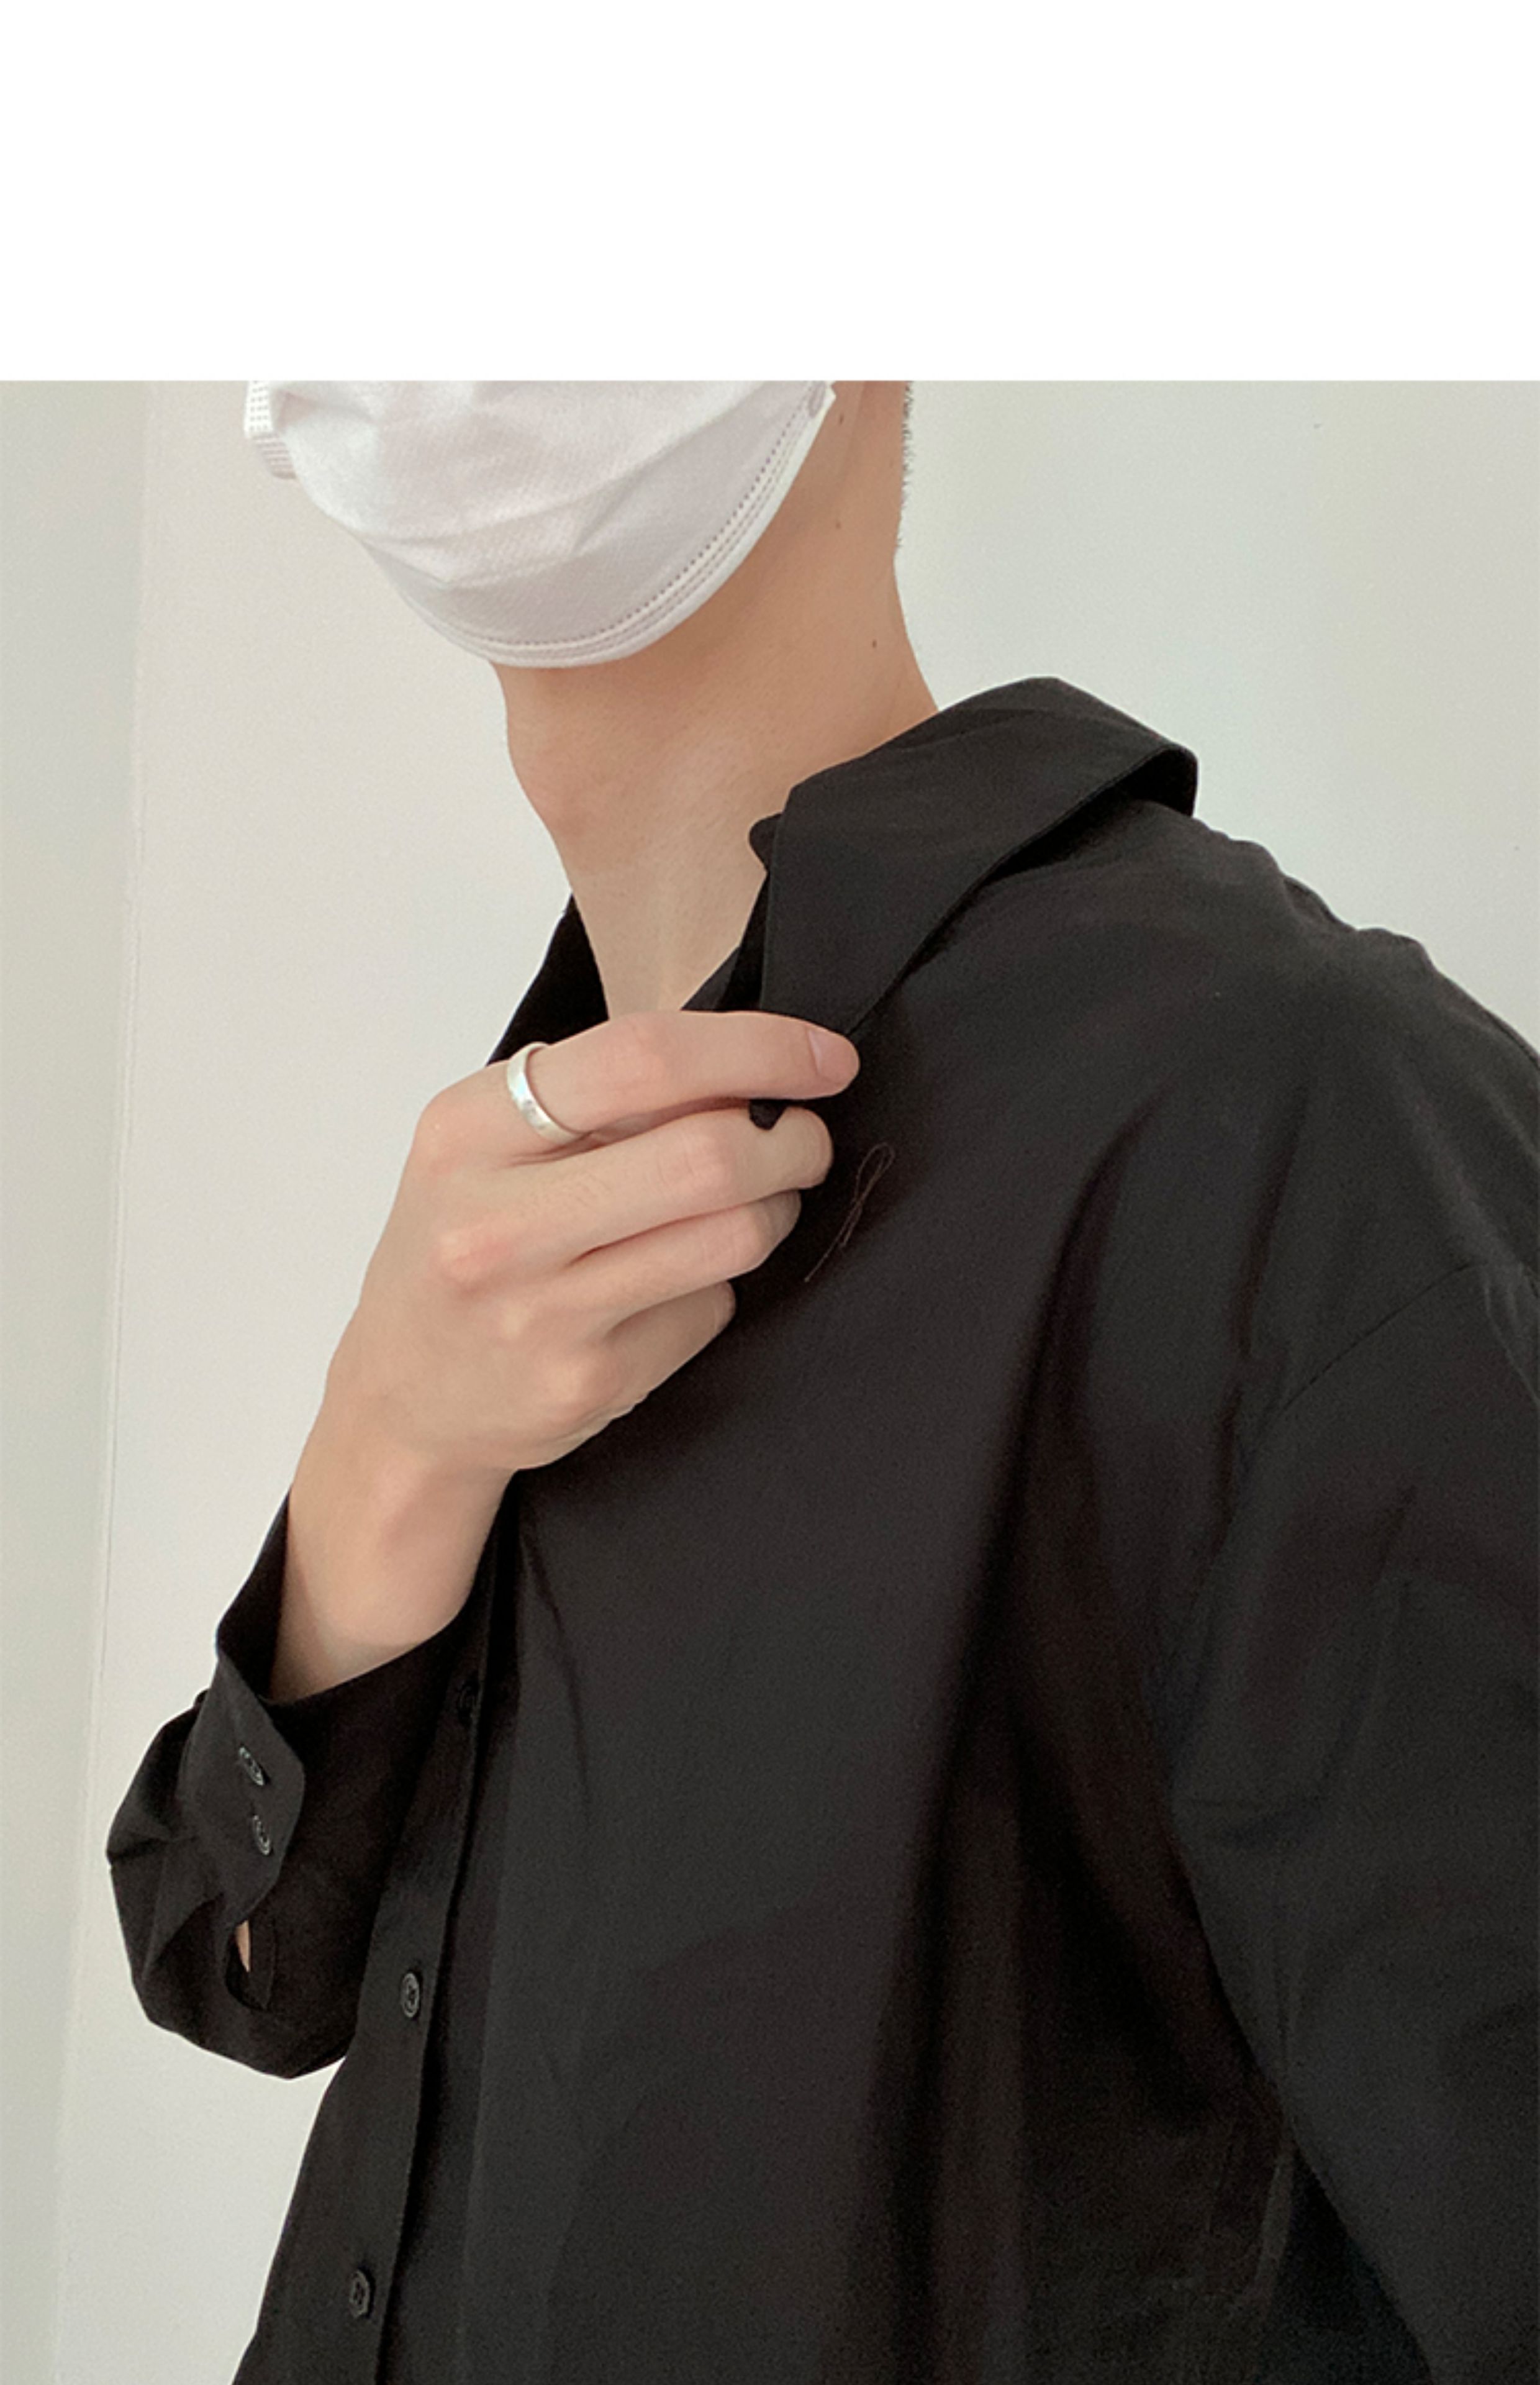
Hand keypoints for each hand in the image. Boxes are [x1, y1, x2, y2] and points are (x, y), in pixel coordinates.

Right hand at [325, 1008, 859, 1490]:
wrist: (406, 1396)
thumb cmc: (465, 1242)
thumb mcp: (488, 1144)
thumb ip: (598, 1095)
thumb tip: (751, 1065)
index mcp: (467, 1130)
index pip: (643, 1057)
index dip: (760, 1048)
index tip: (825, 1058)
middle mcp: (495, 1222)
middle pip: (707, 1154)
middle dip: (792, 1138)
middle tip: (805, 1137)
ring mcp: (540, 1314)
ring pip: (732, 1237)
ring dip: (777, 1208)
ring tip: (756, 1201)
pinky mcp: (588, 1382)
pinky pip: (711, 1308)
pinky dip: (720, 1284)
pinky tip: (679, 1281)